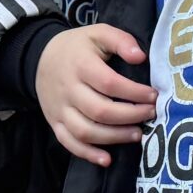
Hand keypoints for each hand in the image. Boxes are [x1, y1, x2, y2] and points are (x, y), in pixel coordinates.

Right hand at [33, 24, 155, 166]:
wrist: (40, 59)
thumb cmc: (77, 48)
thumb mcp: (98, 33)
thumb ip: (120, 40)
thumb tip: (140, 57)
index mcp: (80, 65)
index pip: (109, 84)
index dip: (134, 93)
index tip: (153, 95)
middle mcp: (68, 90)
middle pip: (99, 111)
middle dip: (130, 116)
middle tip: (150, 114)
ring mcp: (59, 109)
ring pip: (86, 131)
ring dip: (114, 137)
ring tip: (137, 135)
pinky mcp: (55, 123)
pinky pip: (69, 143)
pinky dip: (88, 154)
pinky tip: (107, 160)